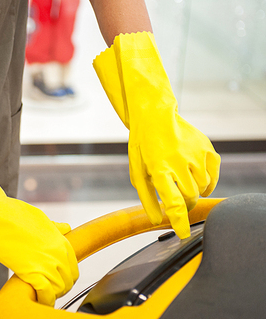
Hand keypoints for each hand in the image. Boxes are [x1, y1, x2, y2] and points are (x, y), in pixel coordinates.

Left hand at [93, 32, 220, 237]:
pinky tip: (194, 177)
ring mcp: (196, 154)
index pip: (173, 201)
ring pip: (203, 188)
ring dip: (194, 192)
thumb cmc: (143, 146)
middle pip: (191, 198)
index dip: (178, 220)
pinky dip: (206, 183)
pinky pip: (213, 176)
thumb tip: (156, 220)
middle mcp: (180, 162)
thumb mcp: (138, 171)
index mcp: (159, 168)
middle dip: (185, 205)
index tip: (182, 234)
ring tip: (181, 181)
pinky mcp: (208, 149)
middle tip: (178, 201)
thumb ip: (147, 197)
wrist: (155, 115)